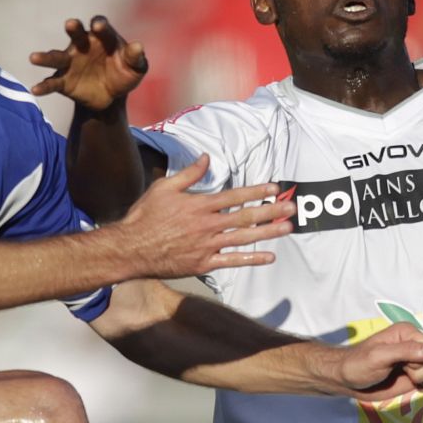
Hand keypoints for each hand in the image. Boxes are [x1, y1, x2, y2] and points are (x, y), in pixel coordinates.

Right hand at [30, 16, 146, 111]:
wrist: (112, 96)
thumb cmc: (124, 74)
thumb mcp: (135, 67)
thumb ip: (135, 57)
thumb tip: (138, 47)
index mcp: (102, 37)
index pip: (101, 26)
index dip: (100, 25)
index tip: (98, 26)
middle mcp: (82, 45)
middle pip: (76, 33)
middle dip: (74, 28)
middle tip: (70, 24)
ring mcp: (70, 62)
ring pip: (56, 56)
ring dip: (45, 57)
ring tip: (33, 58)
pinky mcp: (64, 81)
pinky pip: (52, 82)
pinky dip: (44, 86)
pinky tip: (35, 89)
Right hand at [113, 155, 294, 278]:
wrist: (131, 249)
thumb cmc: (145, 216)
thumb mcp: (164, 188)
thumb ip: (189, 173)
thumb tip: (207, 158)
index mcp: (200, 206)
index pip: (235, 197)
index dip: (256, 192)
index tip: (275, 188)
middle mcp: (207, 226)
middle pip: (245, 217)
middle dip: (271, 211)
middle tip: (292, 208)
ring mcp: (207, 246)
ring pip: (244, 238)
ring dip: (268, 233)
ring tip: (287, 228)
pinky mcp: (204, 264)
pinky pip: (232, 262)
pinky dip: (251, 259)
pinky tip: (269, 256)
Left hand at [339, 322, 422, 401]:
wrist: (348, 380)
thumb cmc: (358, 365)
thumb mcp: (378, 357)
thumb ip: (405, 351)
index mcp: (410, 333)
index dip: (422, 366)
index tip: (403, 368)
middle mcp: (419, 344)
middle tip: (406, 374)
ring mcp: (421, 361)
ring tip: (413, 382)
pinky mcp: (421, 375)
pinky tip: (418, 388)